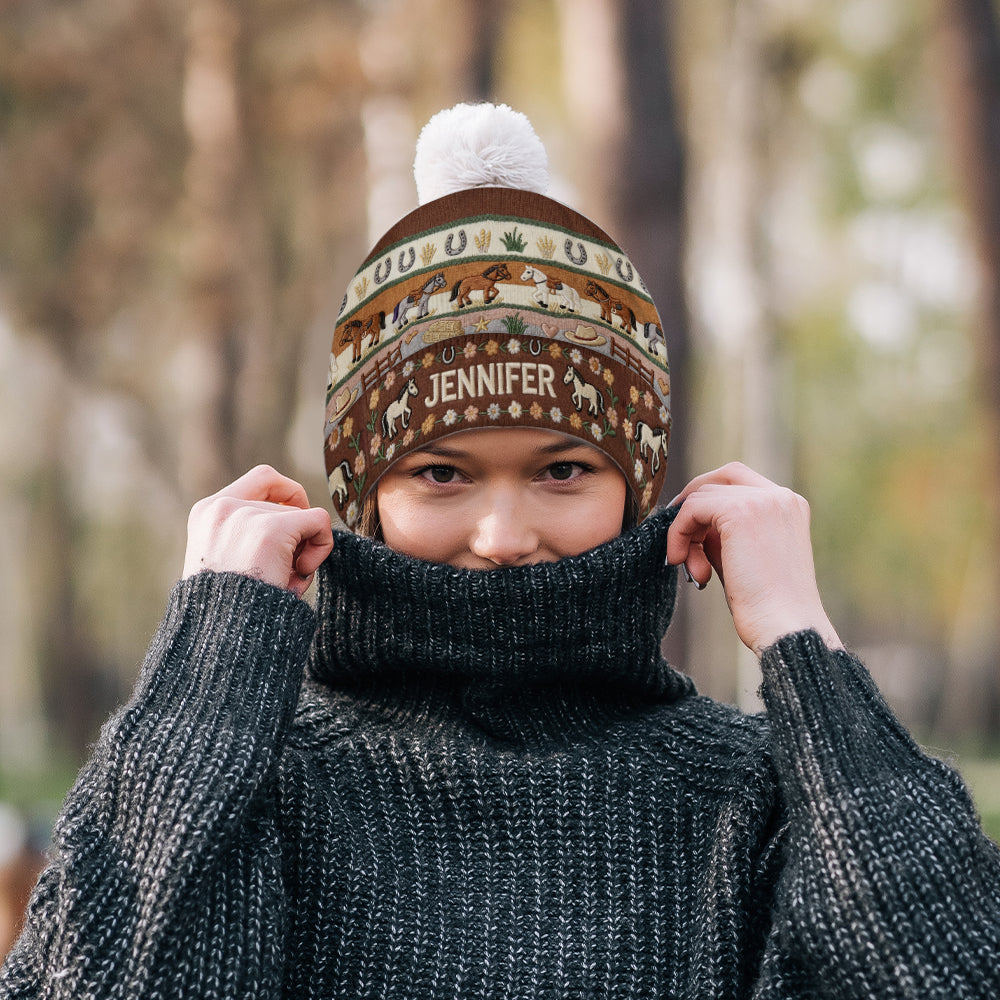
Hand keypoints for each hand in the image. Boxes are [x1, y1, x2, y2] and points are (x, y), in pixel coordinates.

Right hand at [183, 465, 334, 598]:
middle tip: (285, 571)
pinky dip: (322, 546)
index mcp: (206, 513)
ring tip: (284, 581)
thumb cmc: (230, 610)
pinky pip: (319, 522)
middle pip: (286, 503)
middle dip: (295, 536)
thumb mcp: (228, 561)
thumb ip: (249, 535)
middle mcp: (222, 507)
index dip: (288, 496)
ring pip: (303, 516)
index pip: (262, 479)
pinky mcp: (271, 530)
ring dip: (303, 550)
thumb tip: (304, 517)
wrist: (221, 637)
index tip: (294, 525)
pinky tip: (300, 574)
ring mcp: (246, 516)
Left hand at [666, 463, 841, 655]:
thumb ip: (723, 533)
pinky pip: (692, 509)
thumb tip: (691, 522)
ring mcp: (763, 501)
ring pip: (701, 496)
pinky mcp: (741, 512)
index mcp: (789, 506)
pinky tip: (680, 561)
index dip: (708, 499)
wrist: (784, 628)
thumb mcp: (743, 557)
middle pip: (721, 477)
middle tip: (679, 538)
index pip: (740, 481)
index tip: (691, 530)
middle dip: (693, 504)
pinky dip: (678, 533)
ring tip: (693, 570)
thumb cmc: (766, 606)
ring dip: (686, 531)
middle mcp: (780, 496)